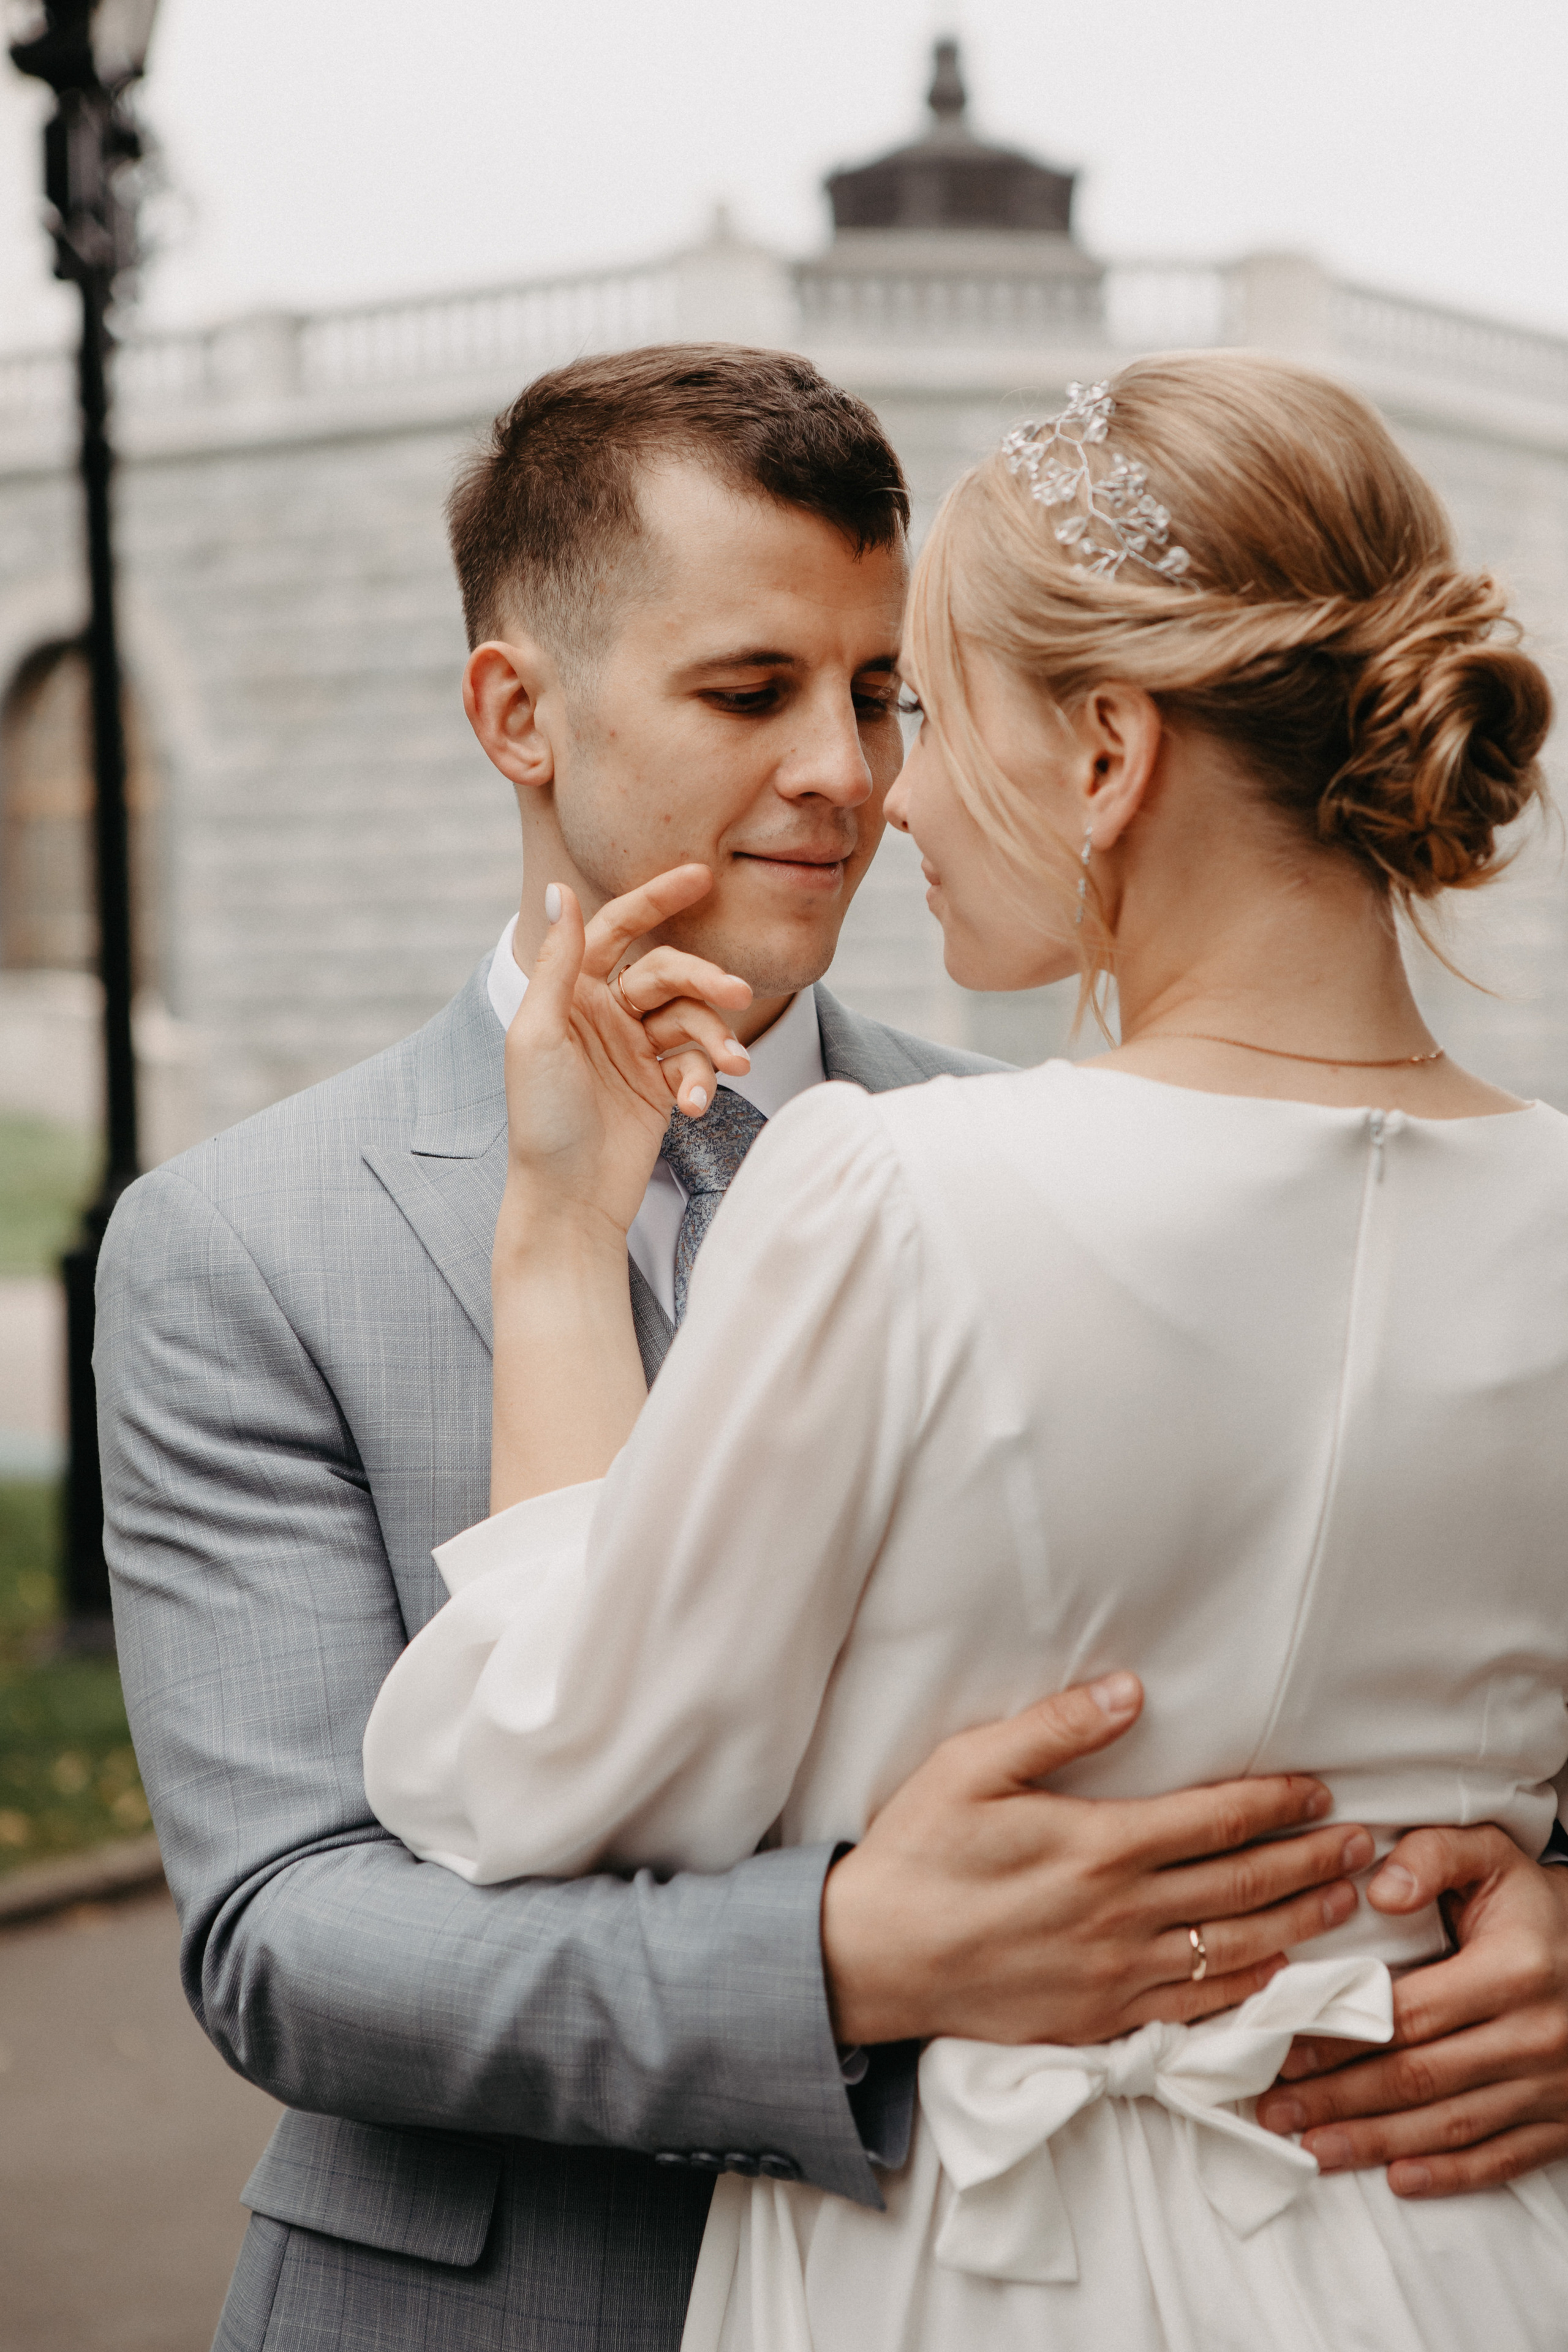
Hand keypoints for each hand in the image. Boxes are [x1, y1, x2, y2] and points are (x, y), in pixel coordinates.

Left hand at [498, 867, 753, 1244]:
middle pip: (667, 974)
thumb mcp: (539, 1034)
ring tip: (734, 1065)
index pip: (616, 928)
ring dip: (716, 1037)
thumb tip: (562, 891)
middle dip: (705, 980)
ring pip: (691, 1019)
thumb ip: (557, 963)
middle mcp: (604, 1014)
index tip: (700, 876)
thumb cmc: (541, 1120)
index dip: (655, 899)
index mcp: (569, 993)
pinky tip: (695, 1105)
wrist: (567, 1200)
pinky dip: (702, 1079)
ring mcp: (635, 1050)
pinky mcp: (660, 1087)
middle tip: (740, 995)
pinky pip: (695, 1065)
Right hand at [820, 1673, 1373, 2047]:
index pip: (1216, 1820)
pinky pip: (1195, 2007)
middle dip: (1311, 1861)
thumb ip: (1057, 1726)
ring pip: (1235, 1950)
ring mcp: (1115, 1974)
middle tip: (1362, 1845)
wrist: (871, 1958)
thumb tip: (1131, 1690)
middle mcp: (1121, 1914)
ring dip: (1300, 1924)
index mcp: (1098, 1845)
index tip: (1319, 1790)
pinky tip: (1278, 1974)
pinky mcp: (1100, 2018)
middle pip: (1244, 1886)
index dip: (1276, 1802)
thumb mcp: (971, 1766)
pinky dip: (1250, 1989)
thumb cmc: (918, 1851)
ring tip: (1344, 1902)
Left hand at [1255, 1825, 1567, 2194]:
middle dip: (1339, 2099)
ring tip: (1313, 2149)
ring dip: (1377, 2143)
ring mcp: (1554, 2085)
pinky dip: (1449, 2174)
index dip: (1341, 2036)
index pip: (1408, 2013)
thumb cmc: (1532, 1903)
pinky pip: (1503, 2157)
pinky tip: (1399, 2178)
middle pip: (1419, 2078)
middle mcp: (1537, 2034)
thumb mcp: (1491, 1855)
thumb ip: (1432, 1856)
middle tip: (1276, 2111)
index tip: (1284, 2050)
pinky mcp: (1565, 2119)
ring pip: (1452, 2126)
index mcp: (1513, 1969)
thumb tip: (1379, 1891)